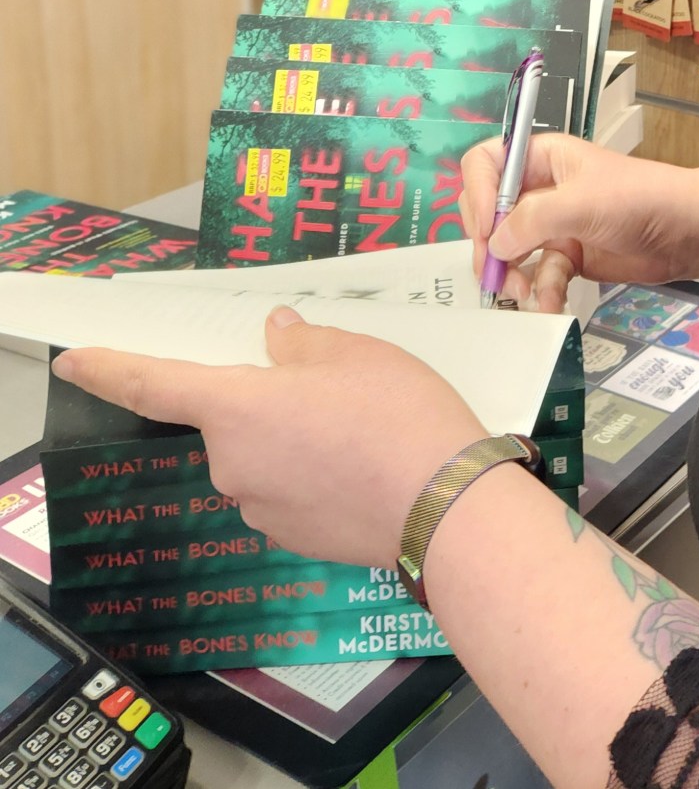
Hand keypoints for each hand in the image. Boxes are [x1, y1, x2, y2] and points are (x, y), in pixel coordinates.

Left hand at [51, 306, 487, 568]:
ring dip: (294, 440)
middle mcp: (234, 465)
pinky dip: (315, 475)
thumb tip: (276, 337)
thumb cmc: (396, 414)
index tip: (72, 361)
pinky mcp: (297, 539)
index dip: (110, 368)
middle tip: (331, 389)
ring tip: (363, 431)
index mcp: (236, 410)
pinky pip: (290, 492)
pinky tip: (366, 467)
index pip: (153, 385)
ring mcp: (264, 509)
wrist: (446, 506)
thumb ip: (302, 342)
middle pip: (232, 421)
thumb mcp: (355, 352)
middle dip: (266, 402)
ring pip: (266, 458)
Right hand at [460, 135, 698, 312]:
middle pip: (489, 211)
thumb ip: (532, 220)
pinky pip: (539, 274)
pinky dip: (541, 290)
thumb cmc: (641, 200)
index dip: (477, 194)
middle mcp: (540, 188)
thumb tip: (494, 245)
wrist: (690, 233)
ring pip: (509, 250)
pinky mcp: (568, 256)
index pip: (485, 165)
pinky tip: (549, 303)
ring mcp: (553, 224)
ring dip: (510, 273)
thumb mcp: (582, 202)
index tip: (485, 229)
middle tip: (493, 269)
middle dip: (487, 243)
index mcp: (540, 158)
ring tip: (520, 291)